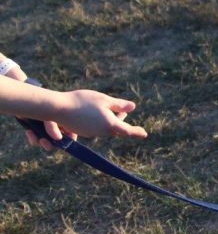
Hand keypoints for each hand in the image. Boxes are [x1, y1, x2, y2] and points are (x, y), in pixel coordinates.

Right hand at [28, 89, 147, 151]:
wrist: (58, 108)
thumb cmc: (82, 101)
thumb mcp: (104, 99)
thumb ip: (118, 104)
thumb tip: (133, 107)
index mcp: (109, 124)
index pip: (127, 131)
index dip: (136, 132)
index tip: (144, 134)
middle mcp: (101, 132)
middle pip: (116, 128)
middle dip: (120, 119)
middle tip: (123, 110)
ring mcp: (91, 133)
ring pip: (105, 128)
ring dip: (109, 119)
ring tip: (108, 108)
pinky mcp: (82, 131)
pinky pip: (95, 127)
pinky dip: (98, 121)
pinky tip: (93, 111)